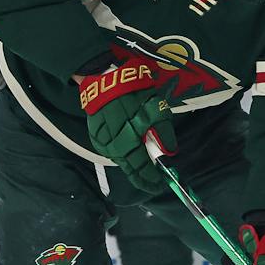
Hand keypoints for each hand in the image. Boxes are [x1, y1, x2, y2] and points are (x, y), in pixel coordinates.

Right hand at [77, 48, 175, 188]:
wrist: (104, 79)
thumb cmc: (133, 94)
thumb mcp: (156, 111)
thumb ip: (164, 135)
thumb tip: (169, 153)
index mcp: (128, 145)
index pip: (142, 171)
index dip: (152, 180)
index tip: (161, 185)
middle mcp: (113, 149)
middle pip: (130, 169)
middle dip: (143, 176)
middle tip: (153, 181)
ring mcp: (102, 143)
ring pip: (122, 159)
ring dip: (133, 163)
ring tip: (144, 165)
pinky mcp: (96, 135)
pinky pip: (113, 149)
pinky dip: (124, 152)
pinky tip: (131, 149)